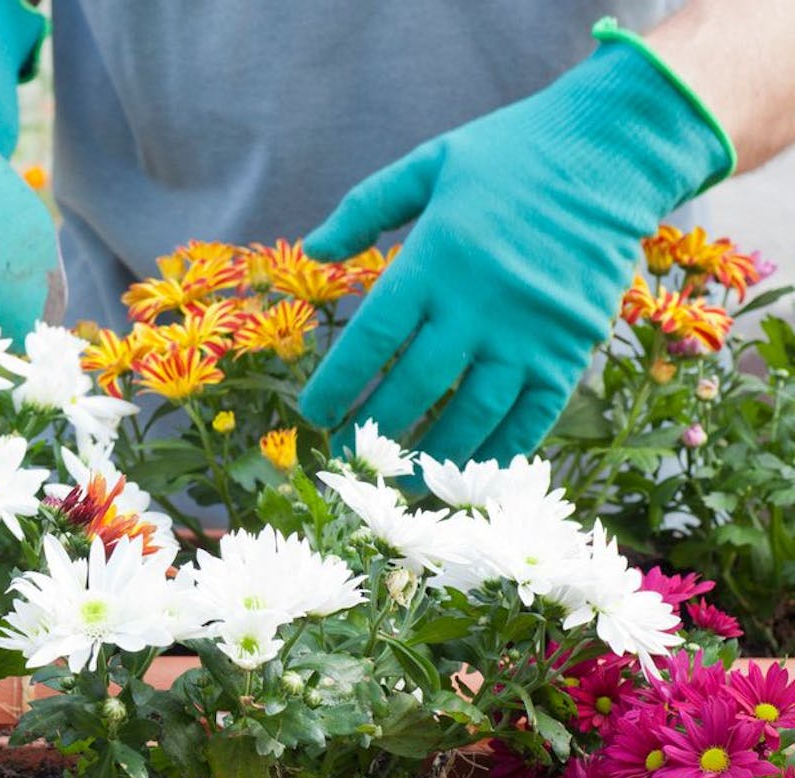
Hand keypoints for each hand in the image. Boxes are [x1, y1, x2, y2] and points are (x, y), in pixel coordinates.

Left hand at [299, 27, 731, 465]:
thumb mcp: (430, 163)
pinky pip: (532, 415)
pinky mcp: (571, 348)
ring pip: (471, 414)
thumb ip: (366, 207)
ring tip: (403, 477)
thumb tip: (314, 249)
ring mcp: (528, 332)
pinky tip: (472, 470)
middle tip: (349, 452)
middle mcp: (478, 305)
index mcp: (434, 261)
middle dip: (374, 428)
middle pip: (414, 386)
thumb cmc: (513, 154)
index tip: (312, 414)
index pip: (371, 340)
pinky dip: (500, 449)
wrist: (614, 151)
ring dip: (432, 453)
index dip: (337, 384)